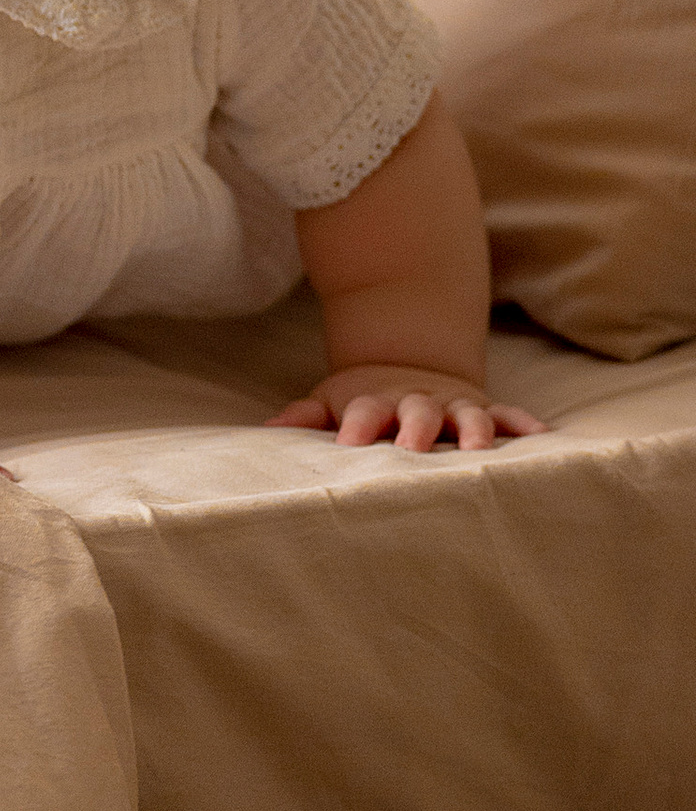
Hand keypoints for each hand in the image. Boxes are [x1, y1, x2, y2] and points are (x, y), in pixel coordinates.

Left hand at [271, 364, 547, 452]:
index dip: (356, 424)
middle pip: (417, 412)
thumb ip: (305, 416)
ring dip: (473, 430)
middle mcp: (417, 402)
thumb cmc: (366, 399)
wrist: (408, 361)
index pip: (364, 411)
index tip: (348, 442)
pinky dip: (524, 424)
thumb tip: (267, 429)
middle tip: (411, 449)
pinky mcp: (482, 407)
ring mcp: (453, 404)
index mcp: (377, 402)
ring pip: (466, 414)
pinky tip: (543, 436)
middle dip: (415, 429)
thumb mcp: (331, 399)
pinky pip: (507, 414)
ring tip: (480, 449)